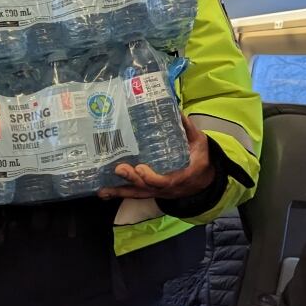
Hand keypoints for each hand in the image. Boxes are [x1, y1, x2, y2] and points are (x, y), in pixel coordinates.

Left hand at [98, 114, 215, 199]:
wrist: (202, 181)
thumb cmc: (200, 159)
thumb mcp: (200, 144)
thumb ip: (189, 130)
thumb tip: (179, 112)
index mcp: (181, 176)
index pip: (165, 181)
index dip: (152, 177)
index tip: (140, 168)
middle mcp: (166, 187)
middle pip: (147, 187)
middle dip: (131, 179)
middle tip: (119, 168)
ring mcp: (157, 191)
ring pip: (138, 193)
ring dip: (120, 191)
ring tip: (103, 190)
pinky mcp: (150, 191)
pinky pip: (134, 194)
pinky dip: (119, 193)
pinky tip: (104, 192)